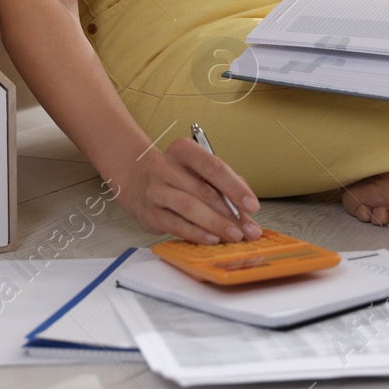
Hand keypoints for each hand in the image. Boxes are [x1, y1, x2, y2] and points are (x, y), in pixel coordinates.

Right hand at [110, 137, 262, 243]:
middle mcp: (165, 167)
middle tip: (247, 228)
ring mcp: (155, 190)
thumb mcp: (198, 170)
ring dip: (216, 224)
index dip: (235, 187)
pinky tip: (212, 238)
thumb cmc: (176, 174)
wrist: (136, 180)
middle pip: (203, 190)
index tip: (252, 205)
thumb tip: (246, 212)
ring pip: (190, 208)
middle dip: (230, 213)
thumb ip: (223, 185)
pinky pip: (177, 225)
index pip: (213, 166)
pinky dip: (197, 233)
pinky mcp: (150, 213)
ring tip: (234, 235)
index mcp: (183, 150)